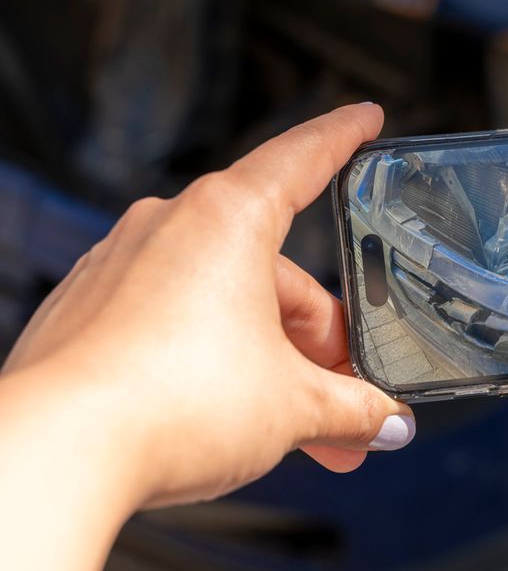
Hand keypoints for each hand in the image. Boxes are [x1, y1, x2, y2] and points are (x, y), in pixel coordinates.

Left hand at [2, 103, 414, 508]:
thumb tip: (384, 422)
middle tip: (346, 402)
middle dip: (316, 343)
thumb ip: (353, 408)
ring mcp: (118, 269)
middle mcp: (167, 228)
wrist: (59, 452)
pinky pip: (169, 327)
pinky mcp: (84, 315)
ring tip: (294, 433)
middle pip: (273, 273)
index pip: (300, 160)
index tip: (363, 118)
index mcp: (227, 219)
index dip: (341, 139)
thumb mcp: (295, 407)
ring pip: (223, 307)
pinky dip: (209, 366)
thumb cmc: (172, 405)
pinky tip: (227, 422)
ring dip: (268, 365)